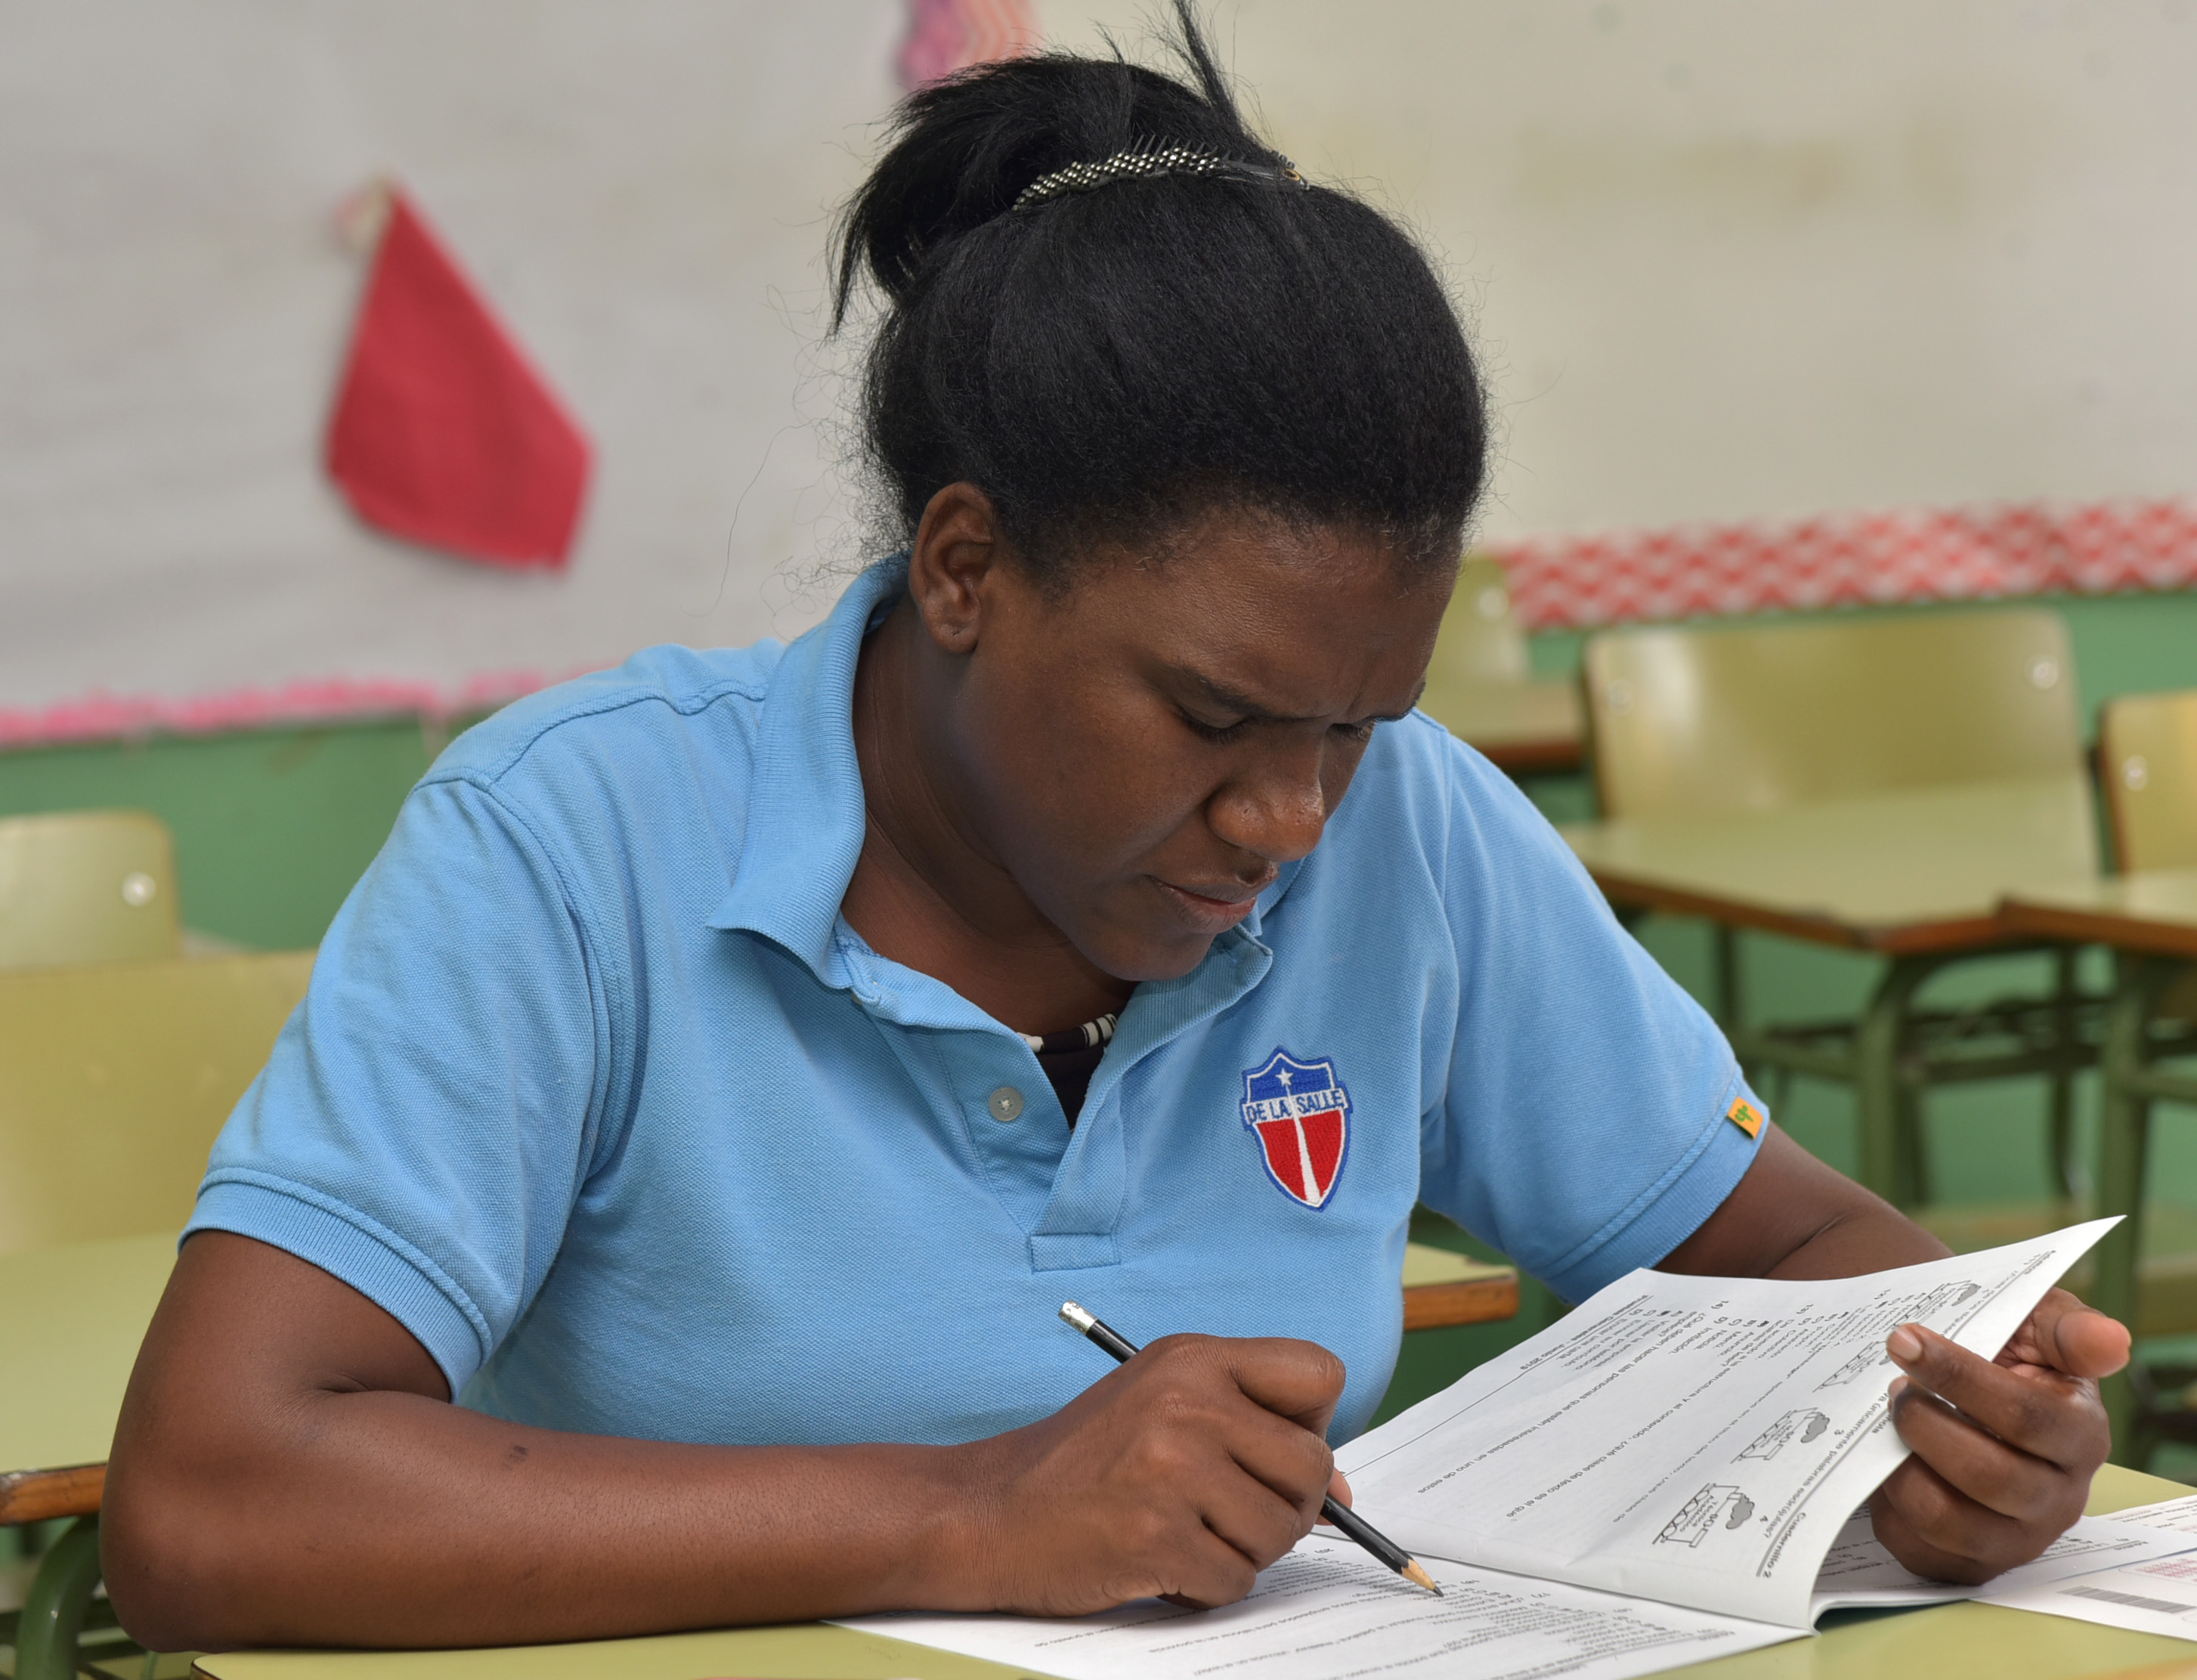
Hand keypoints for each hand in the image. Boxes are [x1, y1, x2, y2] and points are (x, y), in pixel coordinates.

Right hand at [955, 1334, 1344, 1615]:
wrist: (988, 1511)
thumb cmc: (1083, 1461)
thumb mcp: (1165, 1409)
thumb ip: (1253, 1431)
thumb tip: (1347, 1491)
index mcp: (1194, 1358)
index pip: (1319, 1373)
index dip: (1311, 1424)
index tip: (1271, 1450)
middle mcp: (1189, 1401)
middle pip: (1312, 1467)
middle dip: (1286, 1506)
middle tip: (1226, 1509)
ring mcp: (1173, 1468)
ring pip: (1281, 1532)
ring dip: (1242, 1550)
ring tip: (1181, 1530)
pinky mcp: (1157, 1536)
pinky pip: (1236, 1580)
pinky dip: (1206, 1585)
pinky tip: (1159, 1560)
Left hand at [1871, 1287, 2130, 1582]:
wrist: (1956, 1394)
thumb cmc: (2003, 1359)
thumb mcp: (2037, 1328)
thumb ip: (2069, 1332)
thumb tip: (2111, 1341)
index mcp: (2081, 1437)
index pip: (2026, 1416)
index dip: (1958, 1376)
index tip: (1905, 1340)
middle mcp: (2057, 1498)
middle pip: (1988, 1475)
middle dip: (1924, 1423)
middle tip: (1894, 1389)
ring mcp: (2014, 1538)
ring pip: (1947, 1519)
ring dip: (1901, 1466)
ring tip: (1887, 1426)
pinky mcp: (1968, 1563)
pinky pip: (1917, 1546)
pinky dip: (1888, 1504)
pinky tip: (1885, 1465)